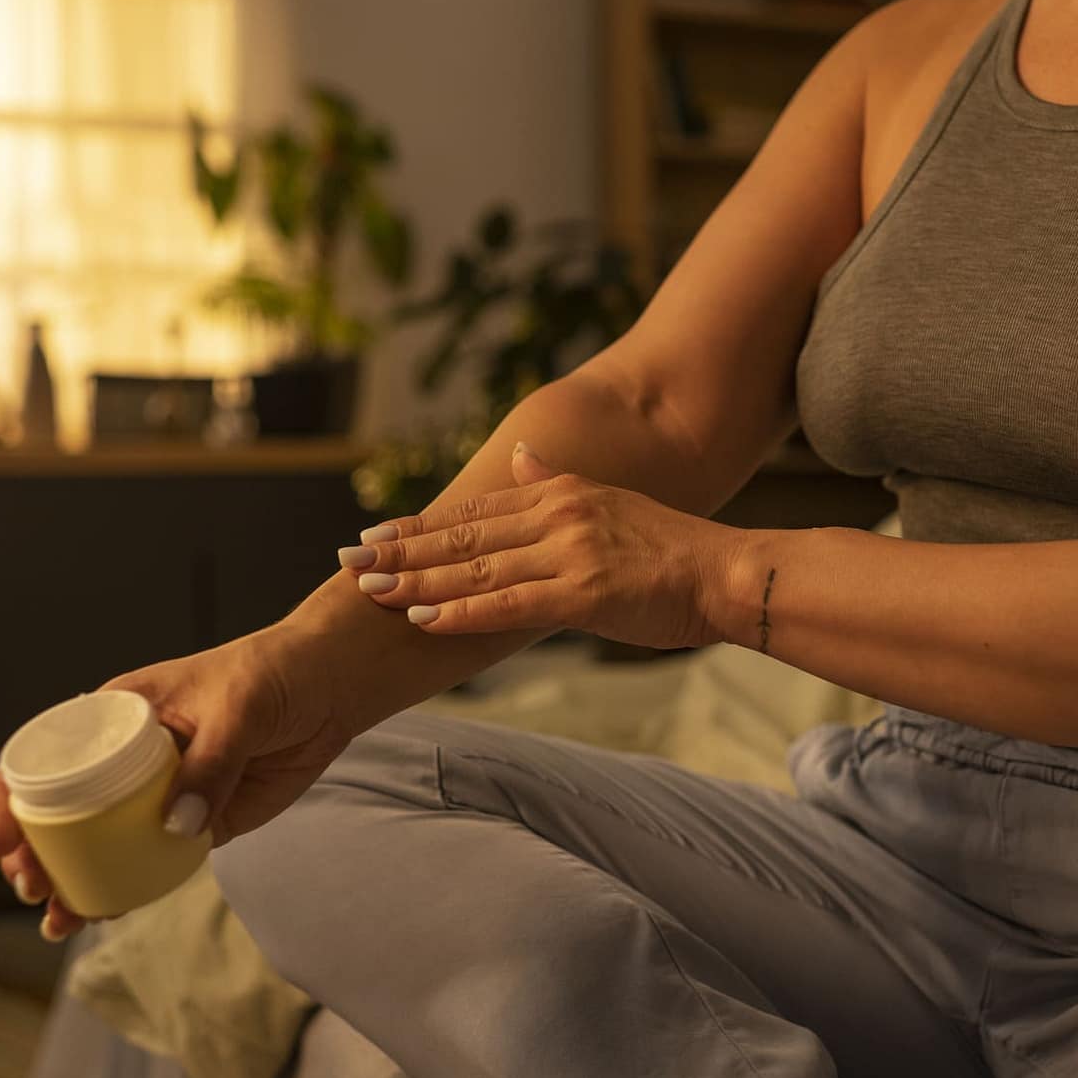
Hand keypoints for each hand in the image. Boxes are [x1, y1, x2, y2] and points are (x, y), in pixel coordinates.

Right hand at [0, 619, 360, 939]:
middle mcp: (128, 757)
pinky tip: (107, 912)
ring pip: (103, 843)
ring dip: (76, 881)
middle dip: (36, 853)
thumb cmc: (270, 676)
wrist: (328, 687)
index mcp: (117, 714)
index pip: (45, 756)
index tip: (0, 842)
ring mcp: (161, 792)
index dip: (11, 799)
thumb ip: (209, 764)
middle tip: (31, 888)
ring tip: (58, 920)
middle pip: (64, 811)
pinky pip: (155, 858)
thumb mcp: (236, 709)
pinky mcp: (200, 820)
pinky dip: (129, 886)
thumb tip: (176, 827)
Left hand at [341, 441, 743, 649]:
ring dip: (419, 582)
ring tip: (372, 591)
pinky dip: (463, 613)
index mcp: (561, 494)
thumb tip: (521, 458)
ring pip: (478, 570)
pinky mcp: (584, 593)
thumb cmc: (673, 552)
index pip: (475, 510)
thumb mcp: (610, 501)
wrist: (727, 575)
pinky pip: (510, 605)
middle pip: (464, 536)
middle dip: (402, 550)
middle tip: (349, 560)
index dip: (420, 524)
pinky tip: (425, 620)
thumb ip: (557, 483)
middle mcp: (558, 515)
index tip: (373, 533)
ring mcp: (570, 553)